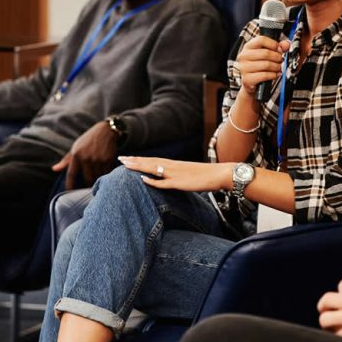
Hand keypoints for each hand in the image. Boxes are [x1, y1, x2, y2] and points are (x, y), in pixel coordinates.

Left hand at [52, 121, 118, 188]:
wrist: (105, 130)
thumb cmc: (88, 140)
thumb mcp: (75, 147)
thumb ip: (66, 160)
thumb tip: (54, 169)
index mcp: (76, 155)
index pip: (71, 175)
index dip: (70, 186)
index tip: (69, 193)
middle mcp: (87, 158)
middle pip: (86, 179)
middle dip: (87, 185)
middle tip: (87, 189)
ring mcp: (98, 159)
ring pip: (97, 178)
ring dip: (97, 182)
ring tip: (96, 184)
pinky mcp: (108, 160)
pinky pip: (105, 174)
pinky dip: (104, 177)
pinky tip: (104, 178)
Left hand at [118, 155, 232, 192]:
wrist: (220, 174)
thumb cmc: (207, 175)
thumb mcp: (190, 174)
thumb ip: (179, 176)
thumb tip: (171, 179)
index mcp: (175, 164)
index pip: (153, 160)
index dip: (140, 159)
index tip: (128, 158)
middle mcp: (173, 166)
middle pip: (150, 162)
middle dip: (135, 161)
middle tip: (120, 159)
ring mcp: (176, 174)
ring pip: (153, 169)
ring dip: (139, 166)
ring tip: (125, 164)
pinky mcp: (180, 183)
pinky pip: (164, 183)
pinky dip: (153, 181)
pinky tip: (143, 179)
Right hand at [236, 35, 289, 95]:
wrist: (250, 82)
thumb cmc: (258, 66)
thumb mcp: (267, 54)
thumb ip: (277, 47)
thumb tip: (286, 44)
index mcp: (248, 47)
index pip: (261, 40)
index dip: (273, 44)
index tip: (279, 49)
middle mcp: (243, 56)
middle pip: (266, 53)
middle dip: (277, 57)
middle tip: (280, 60)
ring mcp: (244, 68)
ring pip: (266, 65)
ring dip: (276, 67)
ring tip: (278, 68)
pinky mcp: (247, 79)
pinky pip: (265, 75)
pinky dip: (273, 75)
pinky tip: (275, 75)